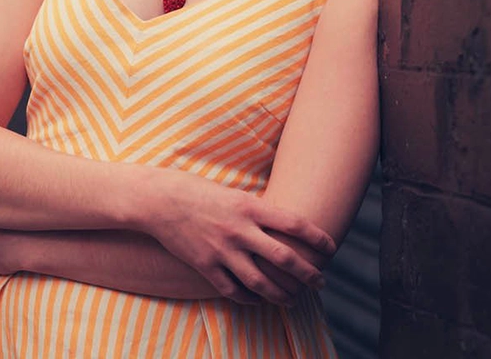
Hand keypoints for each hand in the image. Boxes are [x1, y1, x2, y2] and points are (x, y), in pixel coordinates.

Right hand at [140, 170, 333, 304]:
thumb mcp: (231, 192)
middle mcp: (239, 230)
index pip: (294, 223)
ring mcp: (222, 250)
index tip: (331, 247)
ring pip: (260, 282)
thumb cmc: (196, 190)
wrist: (159, 200)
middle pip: (284, 258)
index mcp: (249, 206)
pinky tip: (258, 301)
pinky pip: (232, 289)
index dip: (317, 237)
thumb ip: (254, 210)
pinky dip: (248, 298)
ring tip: (293, 300)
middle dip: (308, 273)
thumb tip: (280, 224)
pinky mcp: (205, 265)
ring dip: (281, 294)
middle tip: (320, 281)